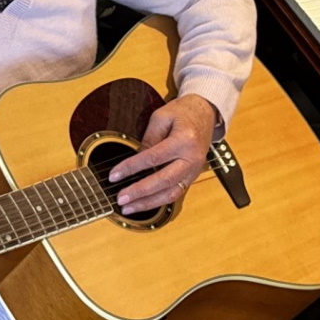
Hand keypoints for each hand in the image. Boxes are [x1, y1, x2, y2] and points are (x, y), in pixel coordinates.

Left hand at [109, 94, 218, 215]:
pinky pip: (176, 193)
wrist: (206, 112)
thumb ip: (149, 138)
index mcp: (184, 140)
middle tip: (120, 198)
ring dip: (148, 203)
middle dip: (140, 191)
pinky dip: (159, 201)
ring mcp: (195, 169)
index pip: (154, 158)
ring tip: (129, 208)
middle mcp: (192, 158)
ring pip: (171, 193)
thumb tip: (135, 159)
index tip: (114, 175)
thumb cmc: (183, 112)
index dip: (132, 168)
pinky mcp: (193, 175)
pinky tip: (144, 204)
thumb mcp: (162, 116)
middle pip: (164, 180)